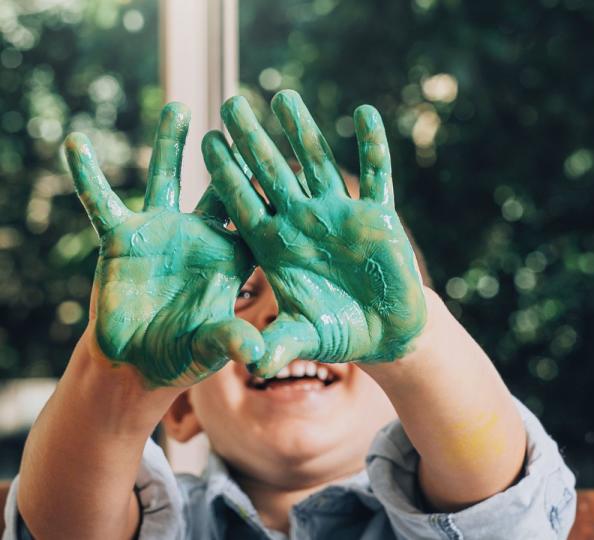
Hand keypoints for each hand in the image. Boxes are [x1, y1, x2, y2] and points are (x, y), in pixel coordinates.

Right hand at [66, 103, 263, 386]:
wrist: (138, 362)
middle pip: (218, 185)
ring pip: (167, 179)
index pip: (256, 217)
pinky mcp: (123, 237)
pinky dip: (88, 175)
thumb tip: (255, 353)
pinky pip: (102, 202)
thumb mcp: (210, 348)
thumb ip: (231, 342)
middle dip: (228, 153)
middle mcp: (201, 235)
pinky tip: (76, 142)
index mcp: (233, 257)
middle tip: (241, 110)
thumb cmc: (186, 355)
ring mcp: (162, 231)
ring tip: (179, 108)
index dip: (268, 191)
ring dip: (170, 144)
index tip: (285, 158)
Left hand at [202, 91, 425, 376]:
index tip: (207, 143)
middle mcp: (304, 223)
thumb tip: (252, 364)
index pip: (246, 204)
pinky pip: (378, 176)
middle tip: (231, 104)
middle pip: (274, 174)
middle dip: (253, 141)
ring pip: (319, 165)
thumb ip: (279, 344)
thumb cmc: (338, 333)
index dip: (228, 175)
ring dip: (303, 132)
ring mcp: (341, 216)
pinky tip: (365, 114)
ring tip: (284, 98)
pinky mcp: (379, 217)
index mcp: (278, 246)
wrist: (384, 332)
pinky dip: (374, 146)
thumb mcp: (304, 338)